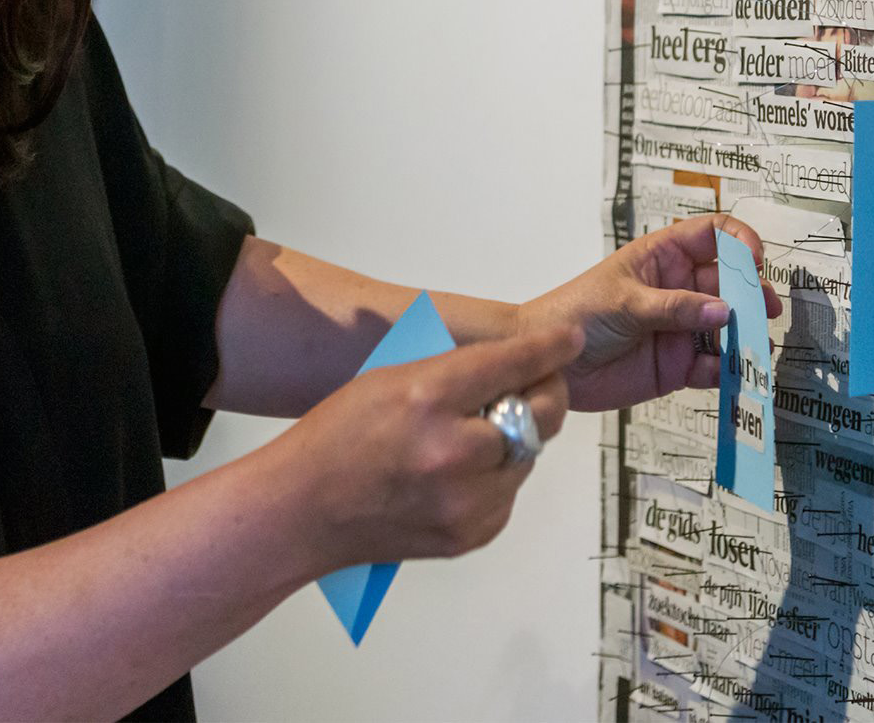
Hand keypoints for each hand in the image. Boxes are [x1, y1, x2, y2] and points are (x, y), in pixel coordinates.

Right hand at [269, 324, 580, 572]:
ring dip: (514, 440)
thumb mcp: (389, 379)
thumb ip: (453, 373)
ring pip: (527, 458)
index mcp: (427, 399)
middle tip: (533, 385)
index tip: (569, 340)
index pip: (510, 365)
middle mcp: (453, 452)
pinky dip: (495, 478)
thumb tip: (511, 364)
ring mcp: (465, 501)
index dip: (548, 349)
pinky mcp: (471, 533)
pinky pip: (508, 495)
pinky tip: (458, 472)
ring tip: (472, 435)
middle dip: (544, 395)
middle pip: (539, 417)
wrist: (304, 510)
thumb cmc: (337, 438)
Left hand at [516, 214, 779, 412]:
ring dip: (746, 335)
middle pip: (731, 283)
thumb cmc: (574, 313)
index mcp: (663, 257)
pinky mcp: (680, 366)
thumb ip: (674, 307)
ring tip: (754, 346)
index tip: (756, 262)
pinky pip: (715, 367)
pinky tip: (732, 374)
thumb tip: (724, 309)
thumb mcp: (623, 302)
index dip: (740, 242)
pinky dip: (728, 371)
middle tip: (764, 310)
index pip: (712, 235)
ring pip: (729, 326)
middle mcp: (680, 289)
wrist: (550, 363)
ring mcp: (682, 328)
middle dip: (752, 294)